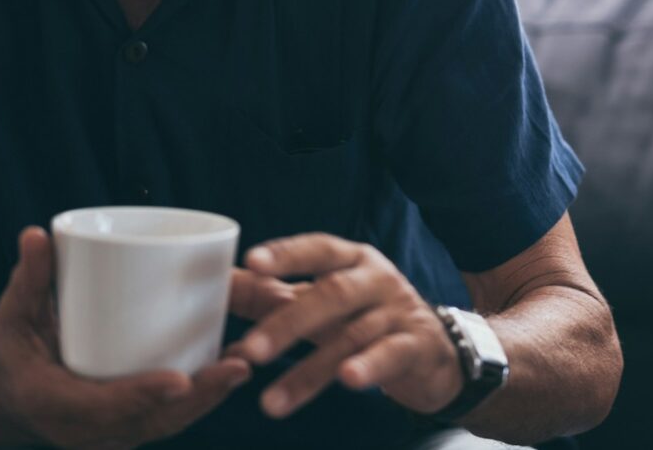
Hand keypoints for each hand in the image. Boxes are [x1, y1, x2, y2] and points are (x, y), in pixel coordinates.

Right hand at [0, 227, 253, 449]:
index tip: (179, 380)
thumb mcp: (15, 312)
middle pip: (146, 423)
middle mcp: (77, 429)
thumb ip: (31, 276)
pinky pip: (163, 423)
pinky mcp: (123, 430)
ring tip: (243, 366)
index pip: (98, 406)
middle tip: (236, 366)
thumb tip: (36, 234)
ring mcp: (102, 436)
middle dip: (195, 399)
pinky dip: (197, 404)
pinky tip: (230, 377)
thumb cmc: (13, 346)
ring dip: (206, 402)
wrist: (3, 393)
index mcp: (46, 400)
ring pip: (162, 426)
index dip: (139, 396)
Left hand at [230, 233, 462, 418]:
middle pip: (331, 293)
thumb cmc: (365, 318)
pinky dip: (369, 366)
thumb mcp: (323, 302)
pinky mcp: (416, 345)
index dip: (286, 254)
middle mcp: (377, 279)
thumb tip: (218, 287)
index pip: (317, 250)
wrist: (433, 352)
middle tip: (250, 351)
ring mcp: (399, 311)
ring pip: (351, 336)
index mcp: (352, 260)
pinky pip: (391, 354)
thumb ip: (274, 295)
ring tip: (272, 402)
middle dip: (287, 323)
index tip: (251, 263)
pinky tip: (347, 381)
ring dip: (310, 371)